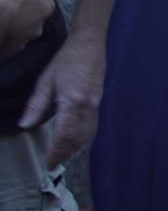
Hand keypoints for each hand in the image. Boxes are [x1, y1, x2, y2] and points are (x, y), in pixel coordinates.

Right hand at [0, 0, 59, 59]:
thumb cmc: (5, 4)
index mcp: (44, 11)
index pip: (47, 2)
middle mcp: (37, 29)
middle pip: (33, 18)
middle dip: (24, 11)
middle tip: (8, 4)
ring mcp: (20, 43)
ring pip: (19, 31)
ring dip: (12, 24)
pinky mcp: (5, 53)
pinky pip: (5, 41)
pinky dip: (2, 35)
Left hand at [20, 28, 105, 166]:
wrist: (90, 45)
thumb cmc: (66, 60)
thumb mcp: (46, 81)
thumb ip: (36, 104)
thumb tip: (25, 125)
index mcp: (72, 101)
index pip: (64, 135)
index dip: (56, 152)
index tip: (48, 164)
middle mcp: (87, 107)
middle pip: (78, 139)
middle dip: (65, 154)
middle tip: (52, 165)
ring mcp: (96, 105)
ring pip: (87, 135)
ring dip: (75, 148)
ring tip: (61, 156)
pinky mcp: (99, 102)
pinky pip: (92, 127)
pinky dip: (83, 138)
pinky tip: (74, 141)